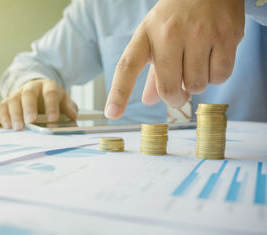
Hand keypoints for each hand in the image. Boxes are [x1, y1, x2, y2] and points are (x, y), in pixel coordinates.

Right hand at [0, 79, 77, 129]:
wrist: (38, 89)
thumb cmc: (52, 98)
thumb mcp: (64, 100)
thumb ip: (69, 107)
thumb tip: (73, 115)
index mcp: (48, 86)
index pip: (50, 93)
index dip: (51, 106)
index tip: (53, 120)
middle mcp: (31, 87)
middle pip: (28, 94)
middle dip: (29, 107)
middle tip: (31, 121)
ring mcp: (18, 93)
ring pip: (14, 100)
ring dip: (15, 114)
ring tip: (18, 128)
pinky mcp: (9, 100)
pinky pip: (4, 106)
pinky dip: (4, 116)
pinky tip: (7, 126)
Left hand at [105, 0, 244, 118]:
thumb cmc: (177, 17)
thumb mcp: (156, 37)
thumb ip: (152, 72)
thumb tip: (148, 101)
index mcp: (145, 34)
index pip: (127, 67)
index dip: (119, 93)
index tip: (112, 114)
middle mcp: (169, 33)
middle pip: (168, 88)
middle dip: (174, 98)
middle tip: (178, 94)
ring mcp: (199, 33)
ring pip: (196, 85)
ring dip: (197, 84)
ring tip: (196, 64)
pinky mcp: (226, 35)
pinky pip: (220, 76)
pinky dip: (216, 76)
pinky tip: (212, 59)